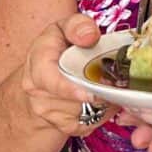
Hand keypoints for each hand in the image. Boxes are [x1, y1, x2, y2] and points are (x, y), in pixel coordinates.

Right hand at [19, 14, 113, 137]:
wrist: (39, 79)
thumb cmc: (55, 49)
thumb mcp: (63, 27)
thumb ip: (77, 26)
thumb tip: (90, 36)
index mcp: (36, 64)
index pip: (49, 81)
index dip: (71, 89)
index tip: (91, 93)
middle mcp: (37, 92)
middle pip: (75, 100)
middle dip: (98, 91)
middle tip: (115, 80)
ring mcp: (48, 112)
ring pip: (86, 112)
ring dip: (104, 100)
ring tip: (108, 84)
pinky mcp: (62, 125)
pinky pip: (90, 124)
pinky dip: (103, 112)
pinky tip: (103, 97)